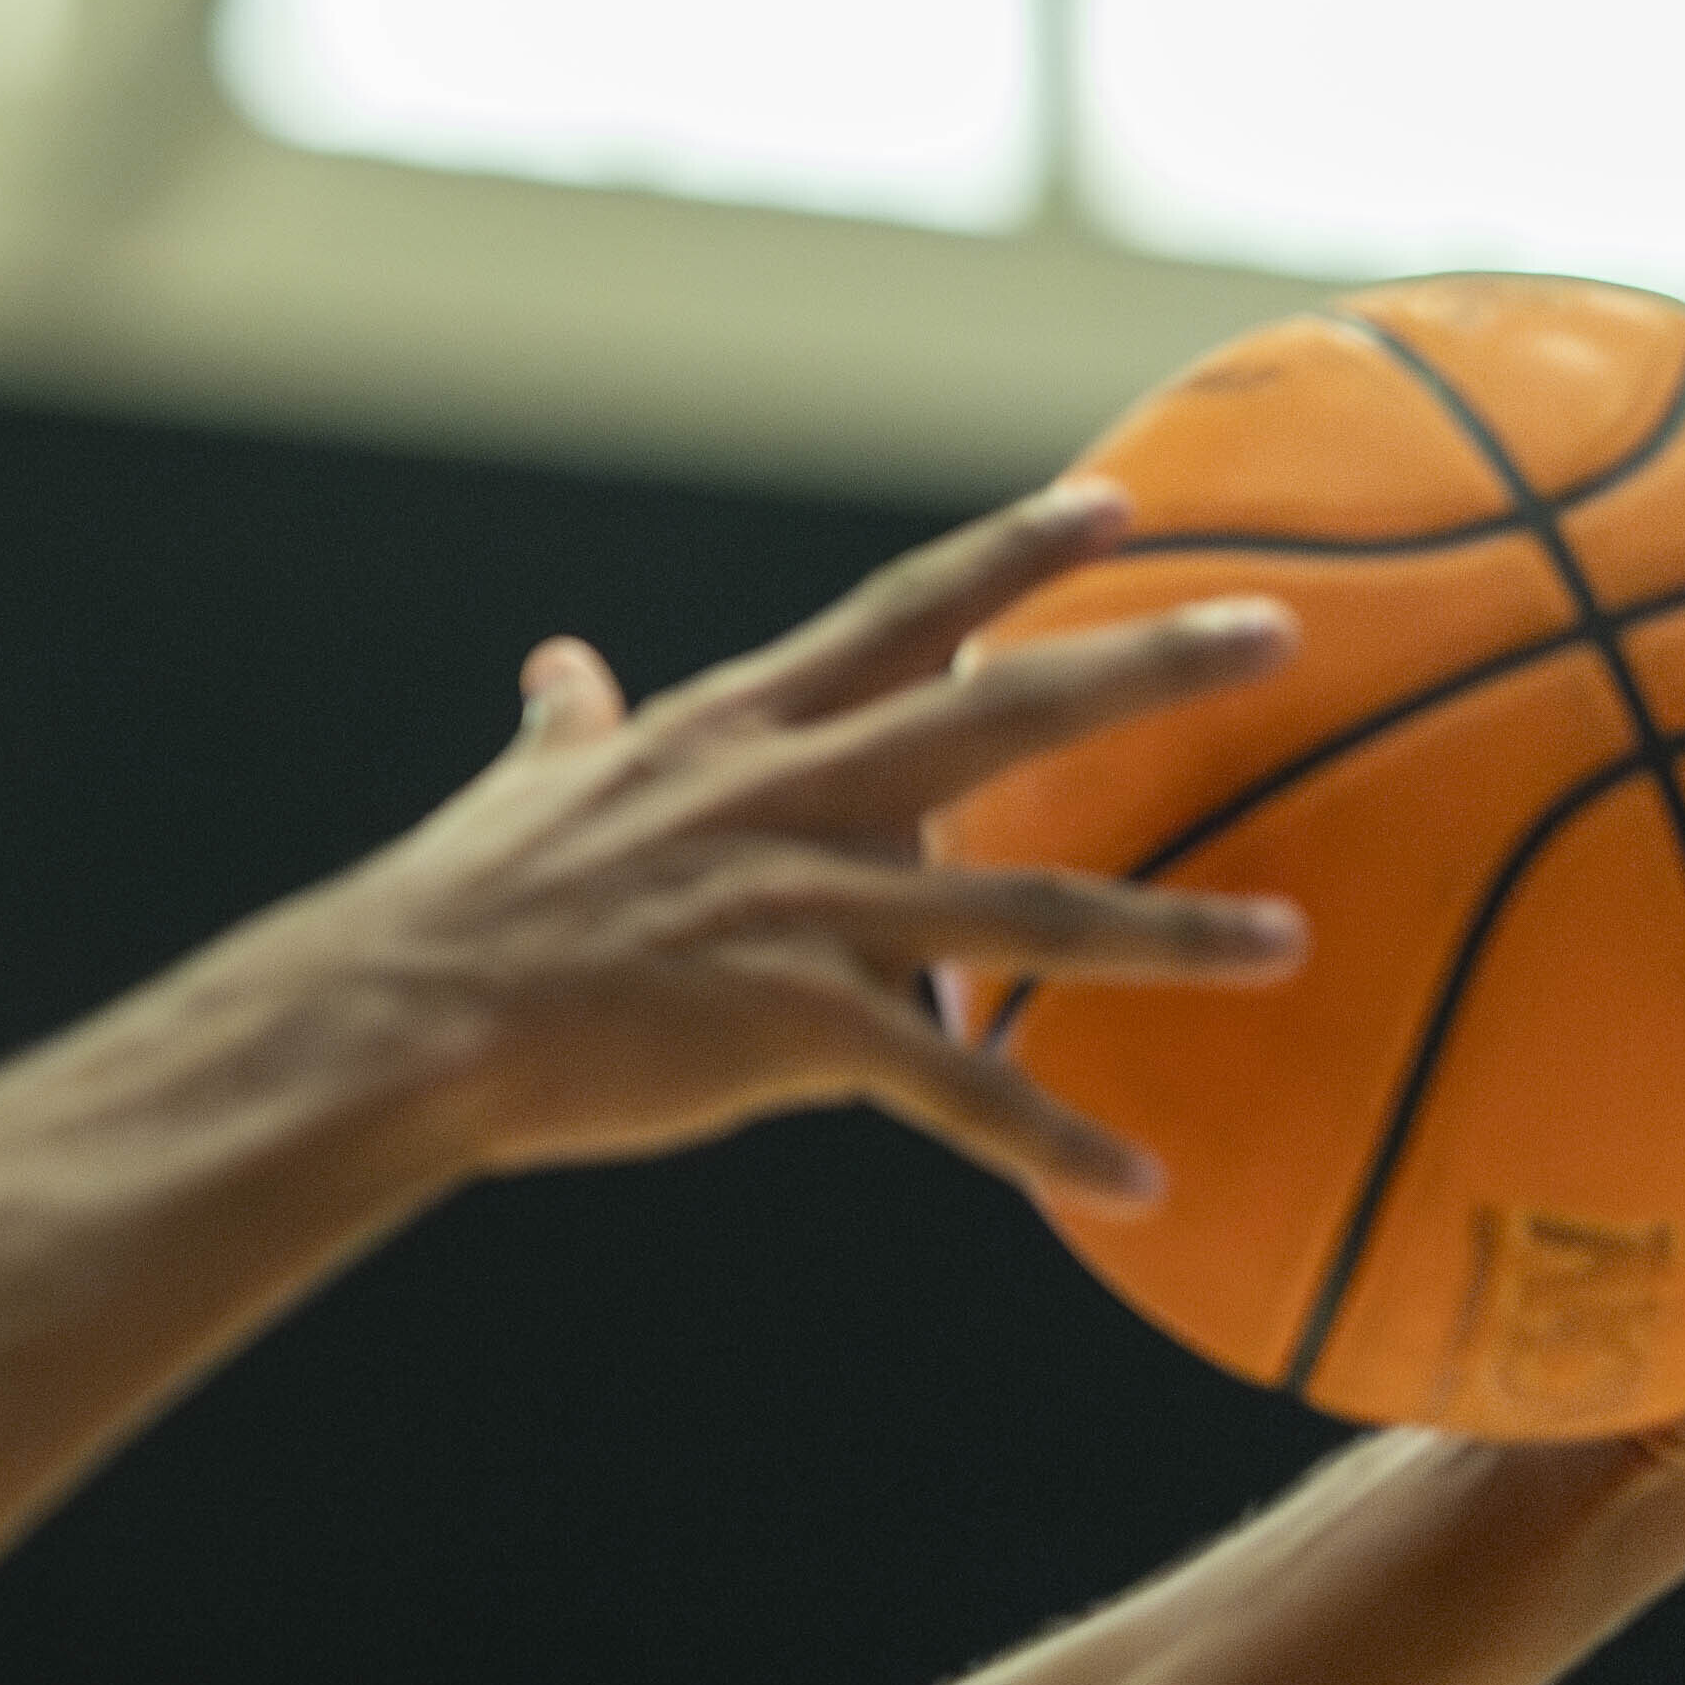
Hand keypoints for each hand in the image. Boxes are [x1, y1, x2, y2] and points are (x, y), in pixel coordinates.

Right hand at [262, 482, 1310, 1208]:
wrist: (395, 1021)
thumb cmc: (451, 915)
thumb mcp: (521, 796)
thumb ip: (566, 733)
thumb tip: (557, 669)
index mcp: (733, 734)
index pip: (900, 616)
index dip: (1015, 556)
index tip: (1122, 502)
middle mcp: (788, 798)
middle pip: (1002, 713)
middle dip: (1150, 667)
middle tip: (1285, 631)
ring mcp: (795, 909)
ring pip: (1018, 907)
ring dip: (1166, 928)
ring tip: (1290, 938)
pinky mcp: (787, 1028)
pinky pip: (948, 1085)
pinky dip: (1046, 1138)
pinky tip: (1137, 1182)